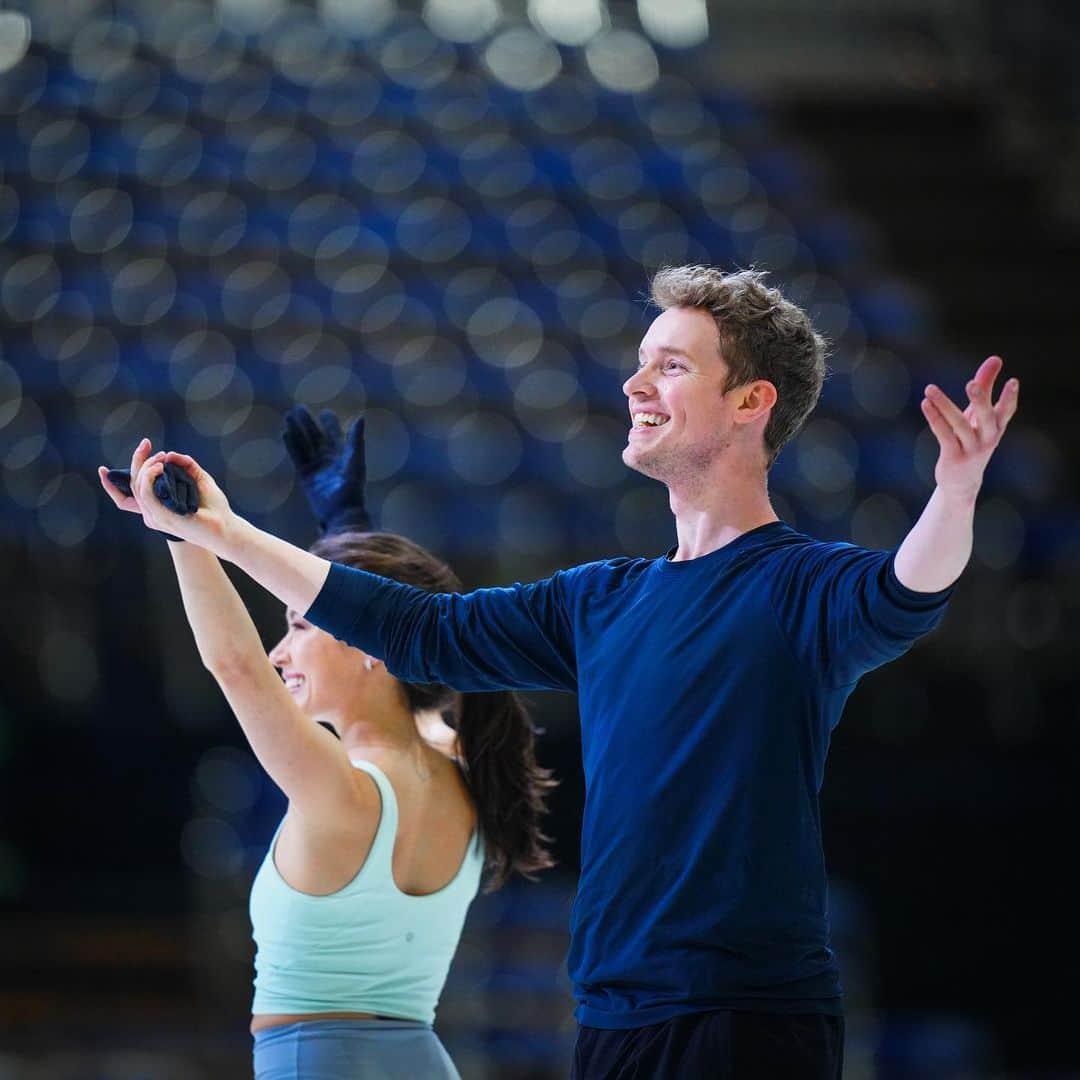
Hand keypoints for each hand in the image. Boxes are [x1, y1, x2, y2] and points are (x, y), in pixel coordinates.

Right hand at [99, 439, 236, 553]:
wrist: (226, 528)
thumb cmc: (214, 508)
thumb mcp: (199, 480)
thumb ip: (185, 465)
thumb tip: (171, 455)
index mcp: (157, 507)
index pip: (126, 495)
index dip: (111, 484)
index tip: (103, 468)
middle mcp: (151, 513)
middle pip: (132, 484)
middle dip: (136, 461)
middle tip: (146, 444)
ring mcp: (155, 516)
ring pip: (138, 485)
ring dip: (146, 466)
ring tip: (160, 457)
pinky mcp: (162, 516)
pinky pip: (145, 493)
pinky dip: (149, 476)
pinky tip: (159, 466)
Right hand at [282, 406, 371, 533]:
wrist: (340, 513)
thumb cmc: (352, 488)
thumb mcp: (355, 461)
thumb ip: (356, 440)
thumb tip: (360, 417)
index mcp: (343, 455)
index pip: (335, 434)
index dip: (330, 423)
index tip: (325, 412)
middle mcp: (329, 460)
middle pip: (316, 437)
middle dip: (307, 423)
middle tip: (298, 408)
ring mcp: (317, 468)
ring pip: (304, 445)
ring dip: (297, 431)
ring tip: (288, 416)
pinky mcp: (306, 477)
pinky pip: (297, 457)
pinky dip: (291, 445)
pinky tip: (285, 433)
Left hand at [921, 356, 1018, 499]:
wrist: (962, 483)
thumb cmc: (972, 441)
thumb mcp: (979, 415)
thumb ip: (986, 387)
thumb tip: (995, 359)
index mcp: (996, 427)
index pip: (1007, 411)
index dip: (1010, 398)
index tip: (1013, 382)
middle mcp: (987, 438)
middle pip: (986, 417)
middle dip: (980, 400)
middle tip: (971, 383)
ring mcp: (971, 449)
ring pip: (958, 425)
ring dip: (944, 405)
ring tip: (929, 389)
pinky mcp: (953, 457)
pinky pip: (943, 435)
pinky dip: (934, 419)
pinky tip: (925, 404)